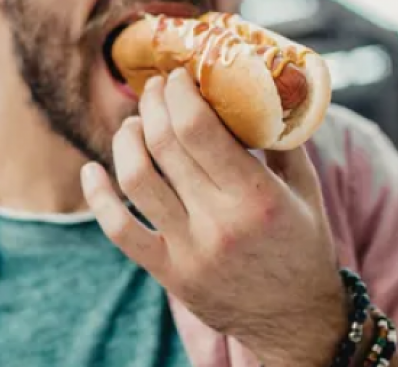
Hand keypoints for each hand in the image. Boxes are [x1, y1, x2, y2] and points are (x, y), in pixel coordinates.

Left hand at [81, 68, 346, 366]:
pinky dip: (97, 197)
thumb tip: (261, 87)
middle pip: (163, 143)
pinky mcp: (167, 272)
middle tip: (155, 88)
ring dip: (126, 139)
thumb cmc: (303, 246)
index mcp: (256, 197)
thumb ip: (282, 139)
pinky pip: (118, 229)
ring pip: (135, 178)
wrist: (295, 322)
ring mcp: (188, 250)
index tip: (178, 75)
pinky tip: (90, 170)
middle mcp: (218, 223)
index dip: (179, 92)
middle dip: (153, 103)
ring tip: (134, 124)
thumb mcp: (307, 189)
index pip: (198, 128)